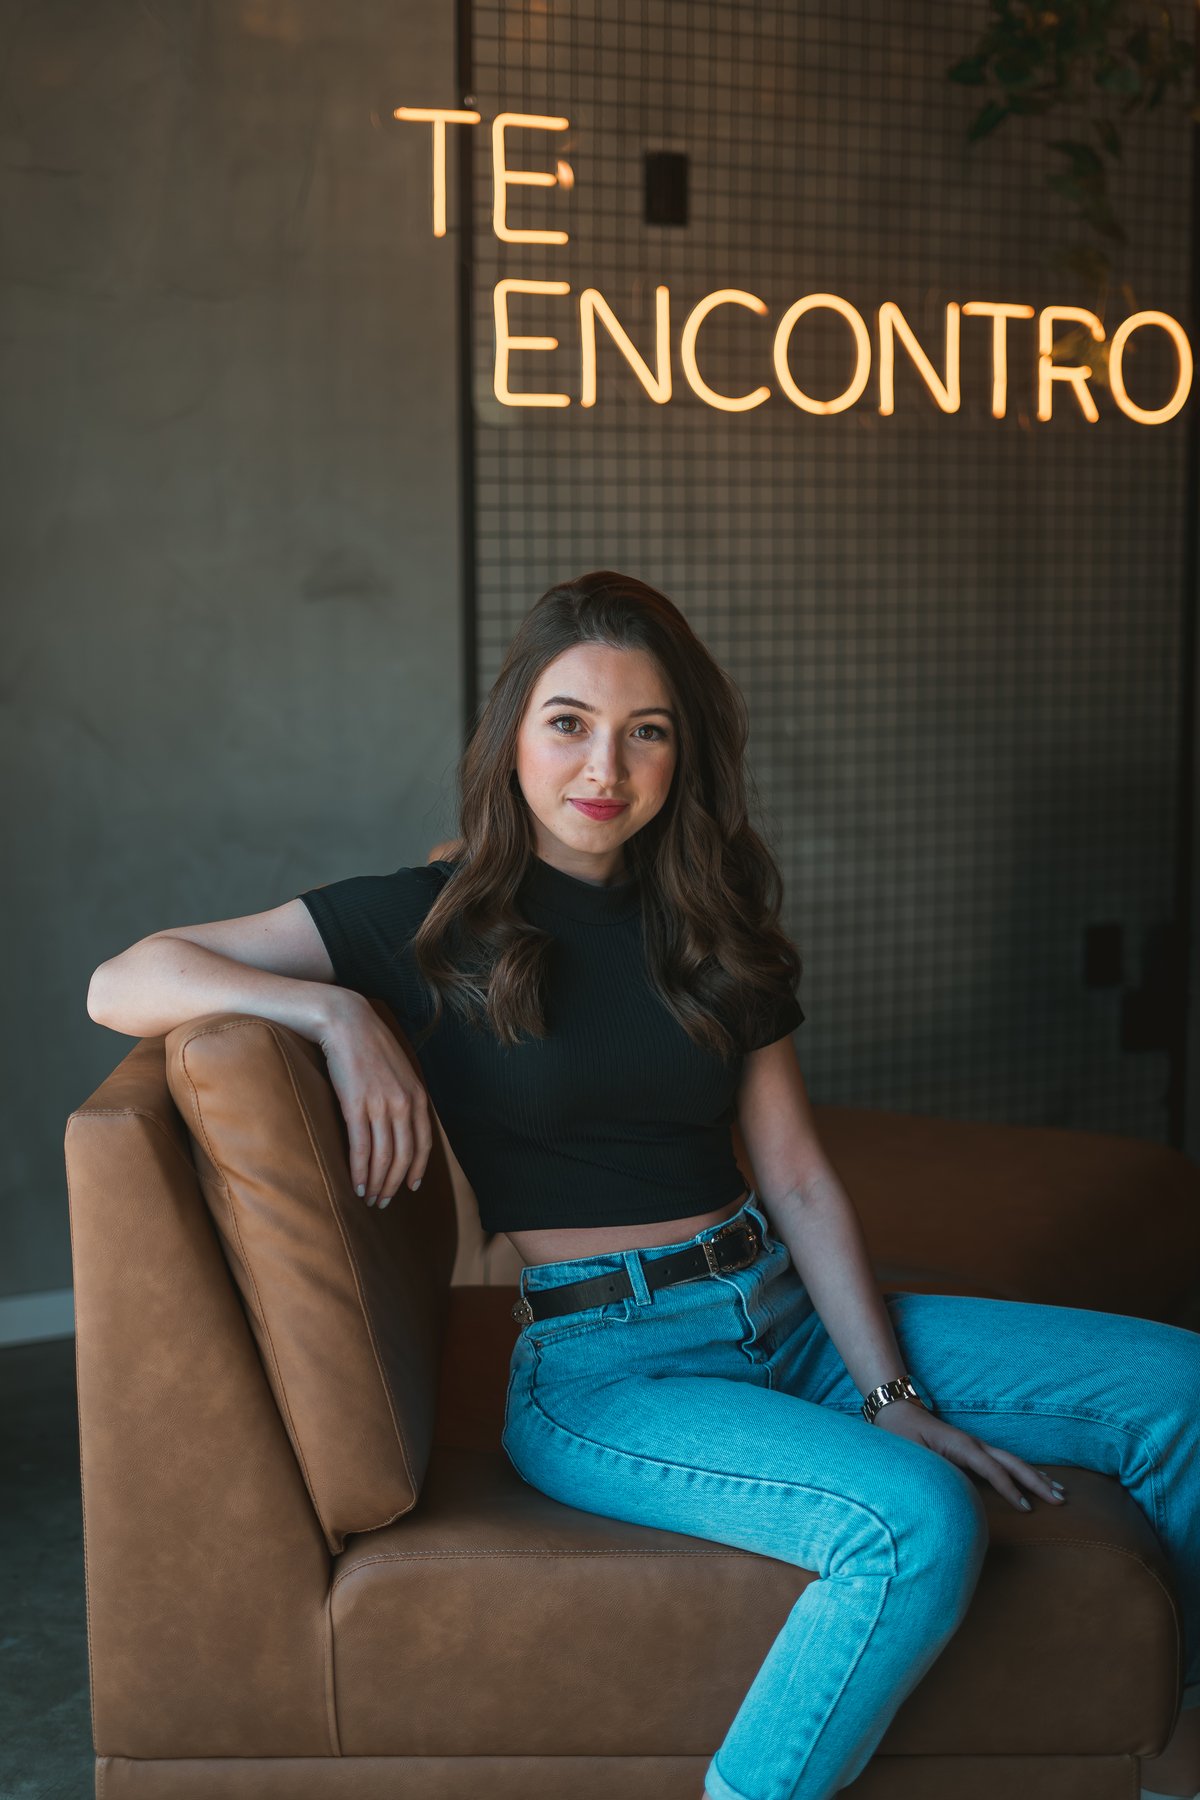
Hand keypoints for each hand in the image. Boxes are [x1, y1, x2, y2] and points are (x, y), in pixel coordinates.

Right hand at [318, 995, 432, 1206]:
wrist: (345, 1021)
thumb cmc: (368, 1046)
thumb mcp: (398, 1070)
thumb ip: (404, 1096)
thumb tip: (401, 1123)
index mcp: (417, 1096)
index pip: (423, 1144)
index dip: (416, 1170)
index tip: (410, 1187)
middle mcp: (404, 1103)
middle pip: (403, 1156)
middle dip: (394, 1184)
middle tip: (384, 1202)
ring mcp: (381, 1105)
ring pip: (383, 1157)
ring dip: (376, 1183)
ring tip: (369, 1199)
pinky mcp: (355, 1106)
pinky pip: (360, 1148)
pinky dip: (359, 1172)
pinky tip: (355, 1185)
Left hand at [873, 1401, 1066, 1512]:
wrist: (896, 1413)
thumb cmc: (902, 1438)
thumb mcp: (913, 1457)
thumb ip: (934, 1473)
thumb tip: (955, 1492)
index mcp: (961, 1446)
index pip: (993, 1470)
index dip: (1010, 1489)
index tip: (1027, 1509)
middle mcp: (974, 1444)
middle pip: (1013, 1463)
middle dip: (1038, 1482)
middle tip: (1061, 1501)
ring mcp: (976, 1446)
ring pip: (1014, 1462)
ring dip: (1038, 1477)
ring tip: (1060, 1493)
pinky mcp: (974, 1451)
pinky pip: (1006, 1463)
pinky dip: (1025, 1473)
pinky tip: (1038, 1481)